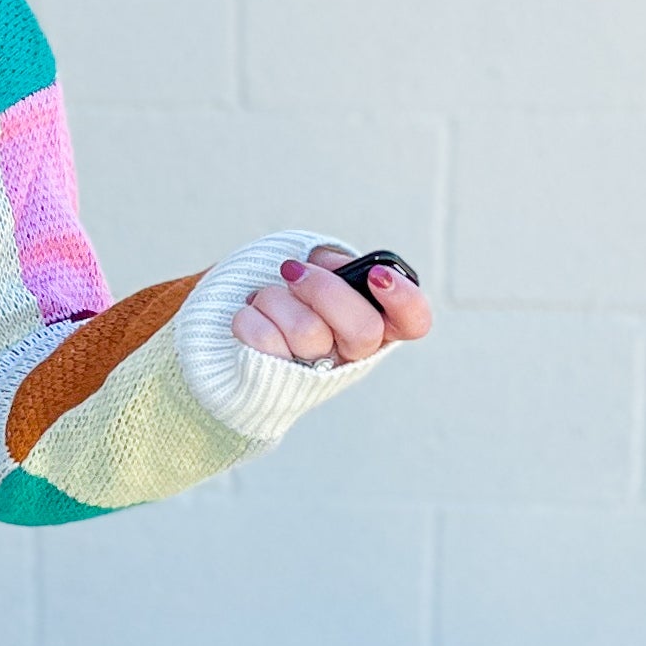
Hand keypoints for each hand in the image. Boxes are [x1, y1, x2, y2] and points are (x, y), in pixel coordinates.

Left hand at [233, 245, 433, 364]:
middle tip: (294, 273)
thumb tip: (329, 268)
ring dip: (275, 297)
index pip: (413, 322)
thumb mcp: (319, 268)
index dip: (404, 299)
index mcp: (373, 323)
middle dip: (324, 289)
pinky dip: (249, 316)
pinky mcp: (277, 380)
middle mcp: (351, 353)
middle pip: (364, 330)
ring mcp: (316, 371)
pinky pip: (265, 341)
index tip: (377, 275)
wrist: (232, 326)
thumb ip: (335, 266)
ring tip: (265, 298)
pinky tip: (251, 316)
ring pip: (307, 332)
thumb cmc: (286, 293)